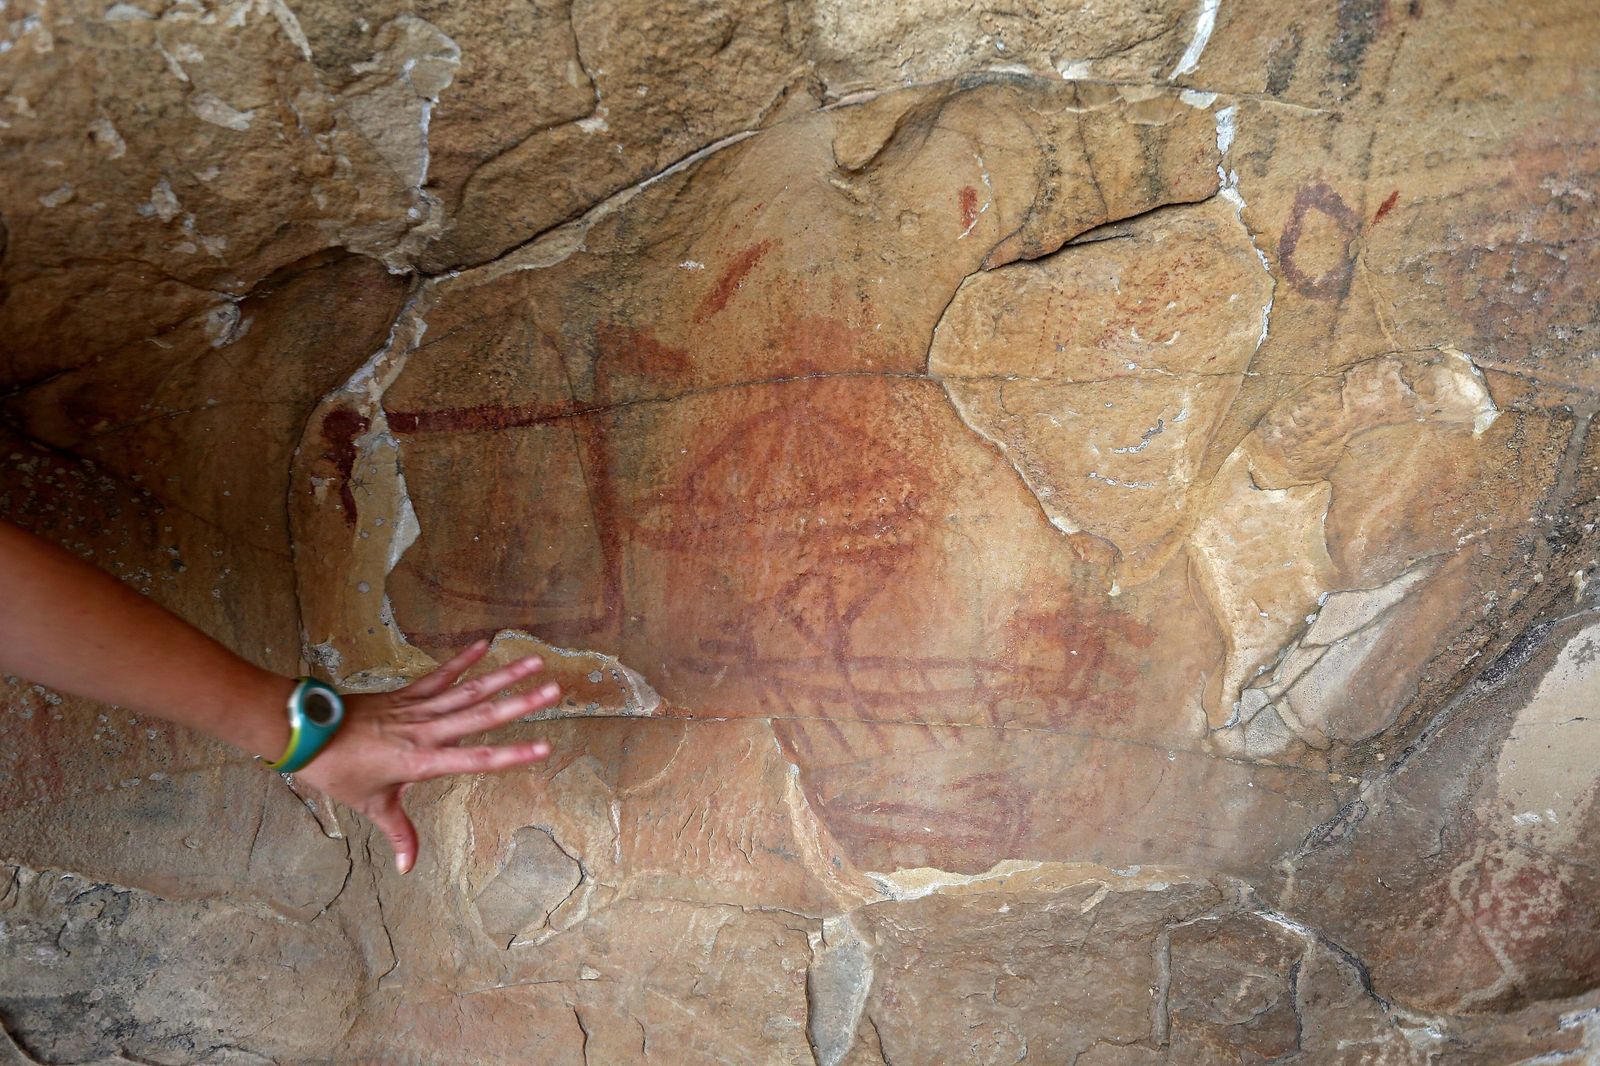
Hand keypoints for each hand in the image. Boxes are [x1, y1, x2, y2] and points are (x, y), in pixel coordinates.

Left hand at [293, 641, 558, 873]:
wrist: (308, 734)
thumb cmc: (339, 771)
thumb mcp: (371, 805)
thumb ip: (398, 833)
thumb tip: (408, 866)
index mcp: (422, 761)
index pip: (477, 759)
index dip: (513, 754)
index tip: (545, 747)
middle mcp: (427, 731)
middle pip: (483, 715)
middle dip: (521, 703)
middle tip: (554, 690)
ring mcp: (418, 709)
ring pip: (470, 690)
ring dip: (504, 676)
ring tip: (534, 662)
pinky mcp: (407, 694)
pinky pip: (440, 675)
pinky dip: (462, 660)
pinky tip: (484, 644)